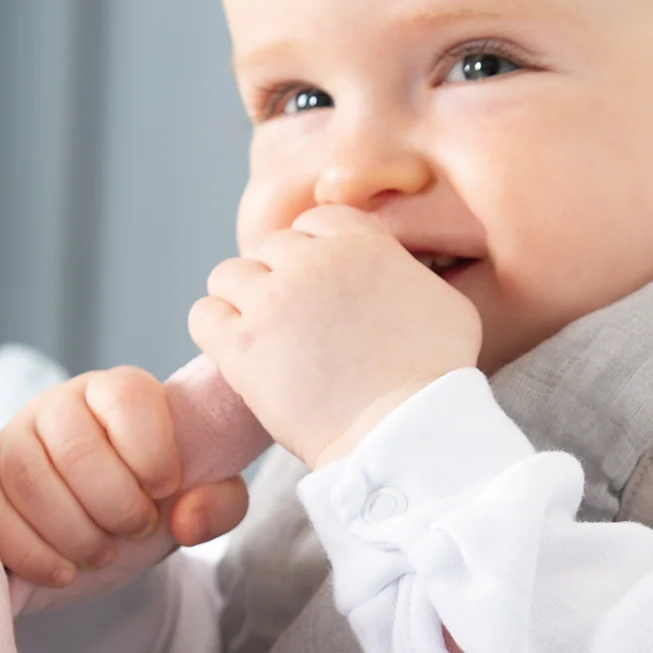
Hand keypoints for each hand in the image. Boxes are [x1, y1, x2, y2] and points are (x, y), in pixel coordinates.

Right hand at [0, 367, 249, 589]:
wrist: (106, 525)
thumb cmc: (155, 499)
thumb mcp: (203, 497)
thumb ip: (219, 502)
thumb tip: (185, 520)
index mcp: (117, 391)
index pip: (126, 397)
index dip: (152, 453)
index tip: (165, 491)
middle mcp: (59, 405)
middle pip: (75, 448)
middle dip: (115, 506)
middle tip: (136, 531)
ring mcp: (13, 442)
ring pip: (30, 480)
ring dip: (74, 533)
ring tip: (102, 555)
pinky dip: (31, 554)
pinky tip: (64, 572)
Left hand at [189, 206, 483, 466]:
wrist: (403, 432)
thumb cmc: (436, 378)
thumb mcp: (449, 305)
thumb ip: (409, 274)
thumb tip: (393, 270)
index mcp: (362, 244)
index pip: (317, 221)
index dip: (316, 252)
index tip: (322, 286)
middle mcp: (312, 262)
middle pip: (273, 249)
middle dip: (282, 279)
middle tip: (297, 322)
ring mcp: (273, 301)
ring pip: (229, 276)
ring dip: (243, 300)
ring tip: (263, 336)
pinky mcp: (242, 345)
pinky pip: (203, 315)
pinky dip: (216, 328)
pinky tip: (238, 351)